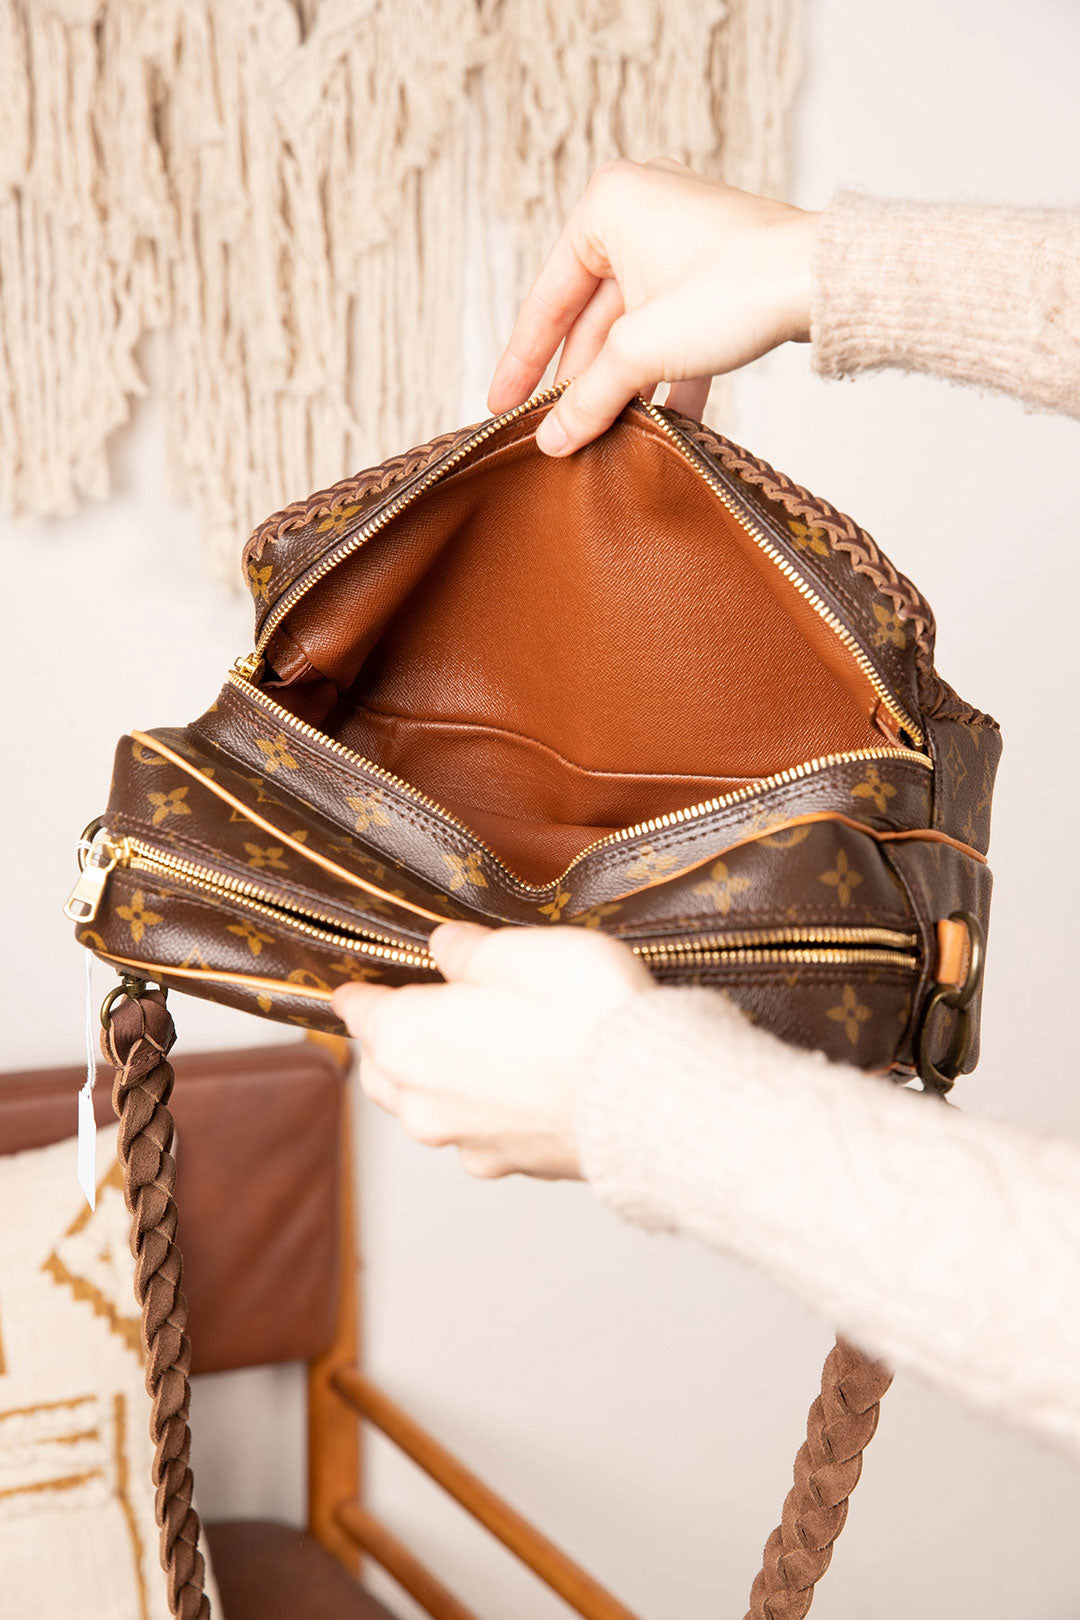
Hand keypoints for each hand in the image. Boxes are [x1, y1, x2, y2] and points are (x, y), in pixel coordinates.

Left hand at [331, 922, 653, 1179]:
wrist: (651, 1094)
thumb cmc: (583, 1014)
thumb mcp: (518, 950)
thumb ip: (470, 951)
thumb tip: (448, 949)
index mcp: (406, 1039)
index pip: (359, 1014)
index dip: (358, 995)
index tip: (354, 988)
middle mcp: (422, 1102)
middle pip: (383, 1070)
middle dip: (388, 1043)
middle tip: (405, 1014)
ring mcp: (466, 1141)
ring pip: (426, 1109)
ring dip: (433, 1081)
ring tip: (464, 1049)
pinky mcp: (513, 1164)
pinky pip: (476, 1134)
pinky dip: (482, 1110)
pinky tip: (513, 1087)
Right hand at [488, 157, 819, 455]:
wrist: (824, 282)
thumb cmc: (732, 289)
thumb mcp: (640, 352)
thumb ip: (587, 397)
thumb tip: (550, 441)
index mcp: (604, 207)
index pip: (547, 301)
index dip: (522, 363)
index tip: (501, 408)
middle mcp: (638, 212)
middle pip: (592, 320)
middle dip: (581, 383)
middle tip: (557, 437)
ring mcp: (680, 241)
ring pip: (635, 330)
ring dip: (623, 387)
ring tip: (602, 440)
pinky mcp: (715, 273)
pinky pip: (672, 330)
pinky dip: (665, 376)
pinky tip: (658, 429)